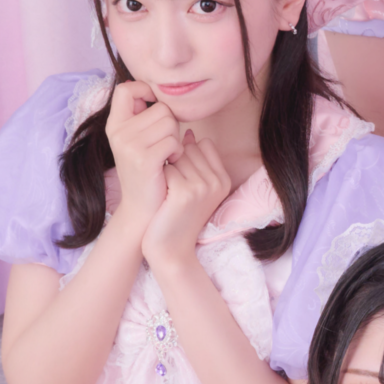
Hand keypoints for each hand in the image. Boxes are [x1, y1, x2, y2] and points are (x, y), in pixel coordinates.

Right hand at [103, 81, 181, 226]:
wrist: (142, 207)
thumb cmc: (147, 171)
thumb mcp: (137, 140)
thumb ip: (142, 117)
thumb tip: (155, 91)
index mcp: (114, 124)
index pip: (125, 88)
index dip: (144, 89)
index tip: (155, 105)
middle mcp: (118, 132)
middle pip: (160, 107)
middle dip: (171, 124)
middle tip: (164, 144)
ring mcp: (129, 145)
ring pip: (170, 123)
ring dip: (176, 139)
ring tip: (167, 155)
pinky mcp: (143, 159)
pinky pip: (173, 141)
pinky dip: (177, 152)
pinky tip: (170, 163)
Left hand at [142, 126, 230, 269]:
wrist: (171, 250)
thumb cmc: (178, 217)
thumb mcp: (196, 188)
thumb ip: (196, 160)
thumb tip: (189, 133)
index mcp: (224, 179)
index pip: (203, 145)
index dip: (186, 156)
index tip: (181, 178)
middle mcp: (217, 182)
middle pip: (189, 148)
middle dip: (175, 162)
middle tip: (172, 189)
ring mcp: (202, 187)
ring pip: (176, 156)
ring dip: (166, 171)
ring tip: (168, 194)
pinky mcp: (184, 192)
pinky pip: (166, 169)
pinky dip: (159, 180)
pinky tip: (162, 198)